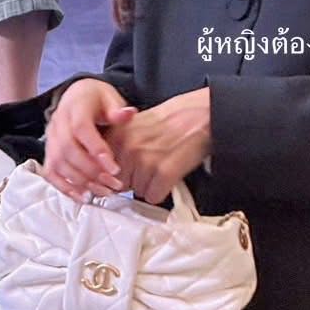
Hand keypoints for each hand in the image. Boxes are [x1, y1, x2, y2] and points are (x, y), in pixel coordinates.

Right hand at [42, 78, 136, 200]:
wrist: (78, 97)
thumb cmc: (96, 99)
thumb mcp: (110, 97)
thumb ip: (117, 110)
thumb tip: (129, 113)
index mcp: (75, 106)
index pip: (81, 128)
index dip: (96, 150)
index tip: (115, 168)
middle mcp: (58, 122)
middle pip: (68, 150)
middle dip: (91, 171)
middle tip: (113, 183)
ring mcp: (50, 138)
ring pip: (59, 164)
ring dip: (81, 182)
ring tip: (104, 192)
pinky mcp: (49, 152)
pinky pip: (51, 172)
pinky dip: (65, 187)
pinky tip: (84, 196)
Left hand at [110, 88, 211, 205]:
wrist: (204, 113)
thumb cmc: (176, 116)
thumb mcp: (139, 122)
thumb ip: (122, 143)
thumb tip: (112, 168)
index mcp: (119, 133)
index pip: (105, 169)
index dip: (118, 173)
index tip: (127, 172)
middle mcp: (129, 147)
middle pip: (121, 183)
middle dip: (135, 179)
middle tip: (153, 164)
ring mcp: (146, 161)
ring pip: (138, 192)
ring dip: (151, 184)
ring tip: (165, 164)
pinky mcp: (164, 173)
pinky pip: (154, 196)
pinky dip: (163, 190)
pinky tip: (170, 174)